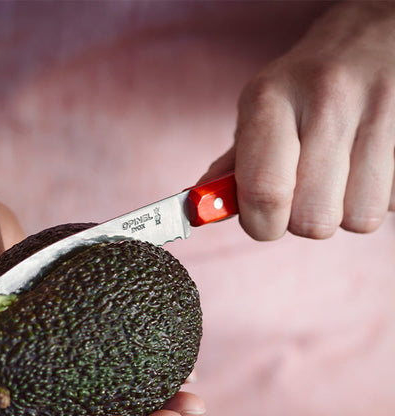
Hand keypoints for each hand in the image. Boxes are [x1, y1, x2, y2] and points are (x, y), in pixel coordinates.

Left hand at [203, 0, 394, 240]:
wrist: (377, 30)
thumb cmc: (309, 83)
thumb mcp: (262, 110)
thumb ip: (232, 167)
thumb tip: (199, 211)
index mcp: (272, 98)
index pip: (264, 195)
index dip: (262, 225)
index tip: (265, 219)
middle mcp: (327, 98)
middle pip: (312, 219)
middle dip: (306, 218)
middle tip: (309, 189)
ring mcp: (382, 107)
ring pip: (359, 218)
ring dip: (348, 209)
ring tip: (344, 173)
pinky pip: (392, 203)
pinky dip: (381, 195)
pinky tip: (372, 163)